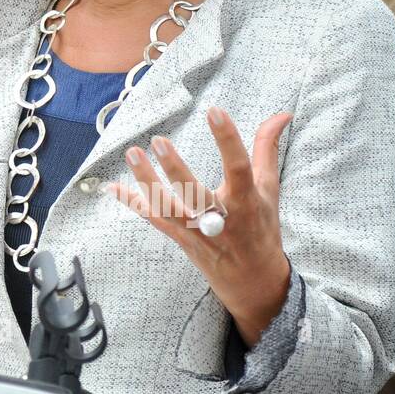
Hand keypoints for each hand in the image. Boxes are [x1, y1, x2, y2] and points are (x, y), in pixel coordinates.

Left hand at [104, 108, 292, 346]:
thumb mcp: (269, 189)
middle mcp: (220, 217)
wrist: (254, 281)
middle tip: (158, 141)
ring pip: (168, 207)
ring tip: (132, 153)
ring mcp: (197, 231)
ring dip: (147, 181)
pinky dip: (133, 203)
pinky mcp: (180, 239)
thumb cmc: (262, 228)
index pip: (238, 167)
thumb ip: (267, 149)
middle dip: (176, 169)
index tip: (214, 111)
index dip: (228, 140)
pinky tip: (112, 187)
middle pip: (195, 193)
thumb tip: (282, 114)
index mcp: (246, 201)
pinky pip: (154, 220)